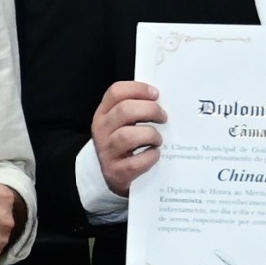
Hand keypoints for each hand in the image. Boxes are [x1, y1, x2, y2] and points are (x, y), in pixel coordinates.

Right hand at [92, 78, 165, 194]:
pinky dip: (150, 157)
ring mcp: (107, 151)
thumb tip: (162, 101)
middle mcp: (102, 130)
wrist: (108, 175)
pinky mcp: (115, 172)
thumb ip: (135, 109)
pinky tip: (154, 154)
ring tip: (158, 139)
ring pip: (128, 136)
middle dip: (151, 110)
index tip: (156, 94)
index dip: (138, 89)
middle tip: (163, 117)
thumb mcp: (121, 123)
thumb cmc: (122, 144)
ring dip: (150, 135)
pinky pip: (135, 162)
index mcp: (103, 113)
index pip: (116, 92)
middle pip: (125, 110)